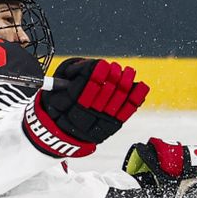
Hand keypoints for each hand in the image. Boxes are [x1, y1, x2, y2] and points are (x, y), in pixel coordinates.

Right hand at [23, 58, 147, 158]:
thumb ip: (73, 73)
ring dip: (125, 83)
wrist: (65, 132)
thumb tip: (93, 65)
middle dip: (112, 76)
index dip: (96, 74)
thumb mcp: (56, 89)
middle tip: (115, 67)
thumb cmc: (61, 104)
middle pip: (104, 92)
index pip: (86, 86)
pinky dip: (136, 97)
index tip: (102, 65)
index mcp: (69, 105)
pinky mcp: (114, 124)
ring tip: (128, 72)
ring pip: (117, 100)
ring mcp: (101, 120)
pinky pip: (127, 111)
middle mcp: (86, 114)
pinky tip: (141, 86)